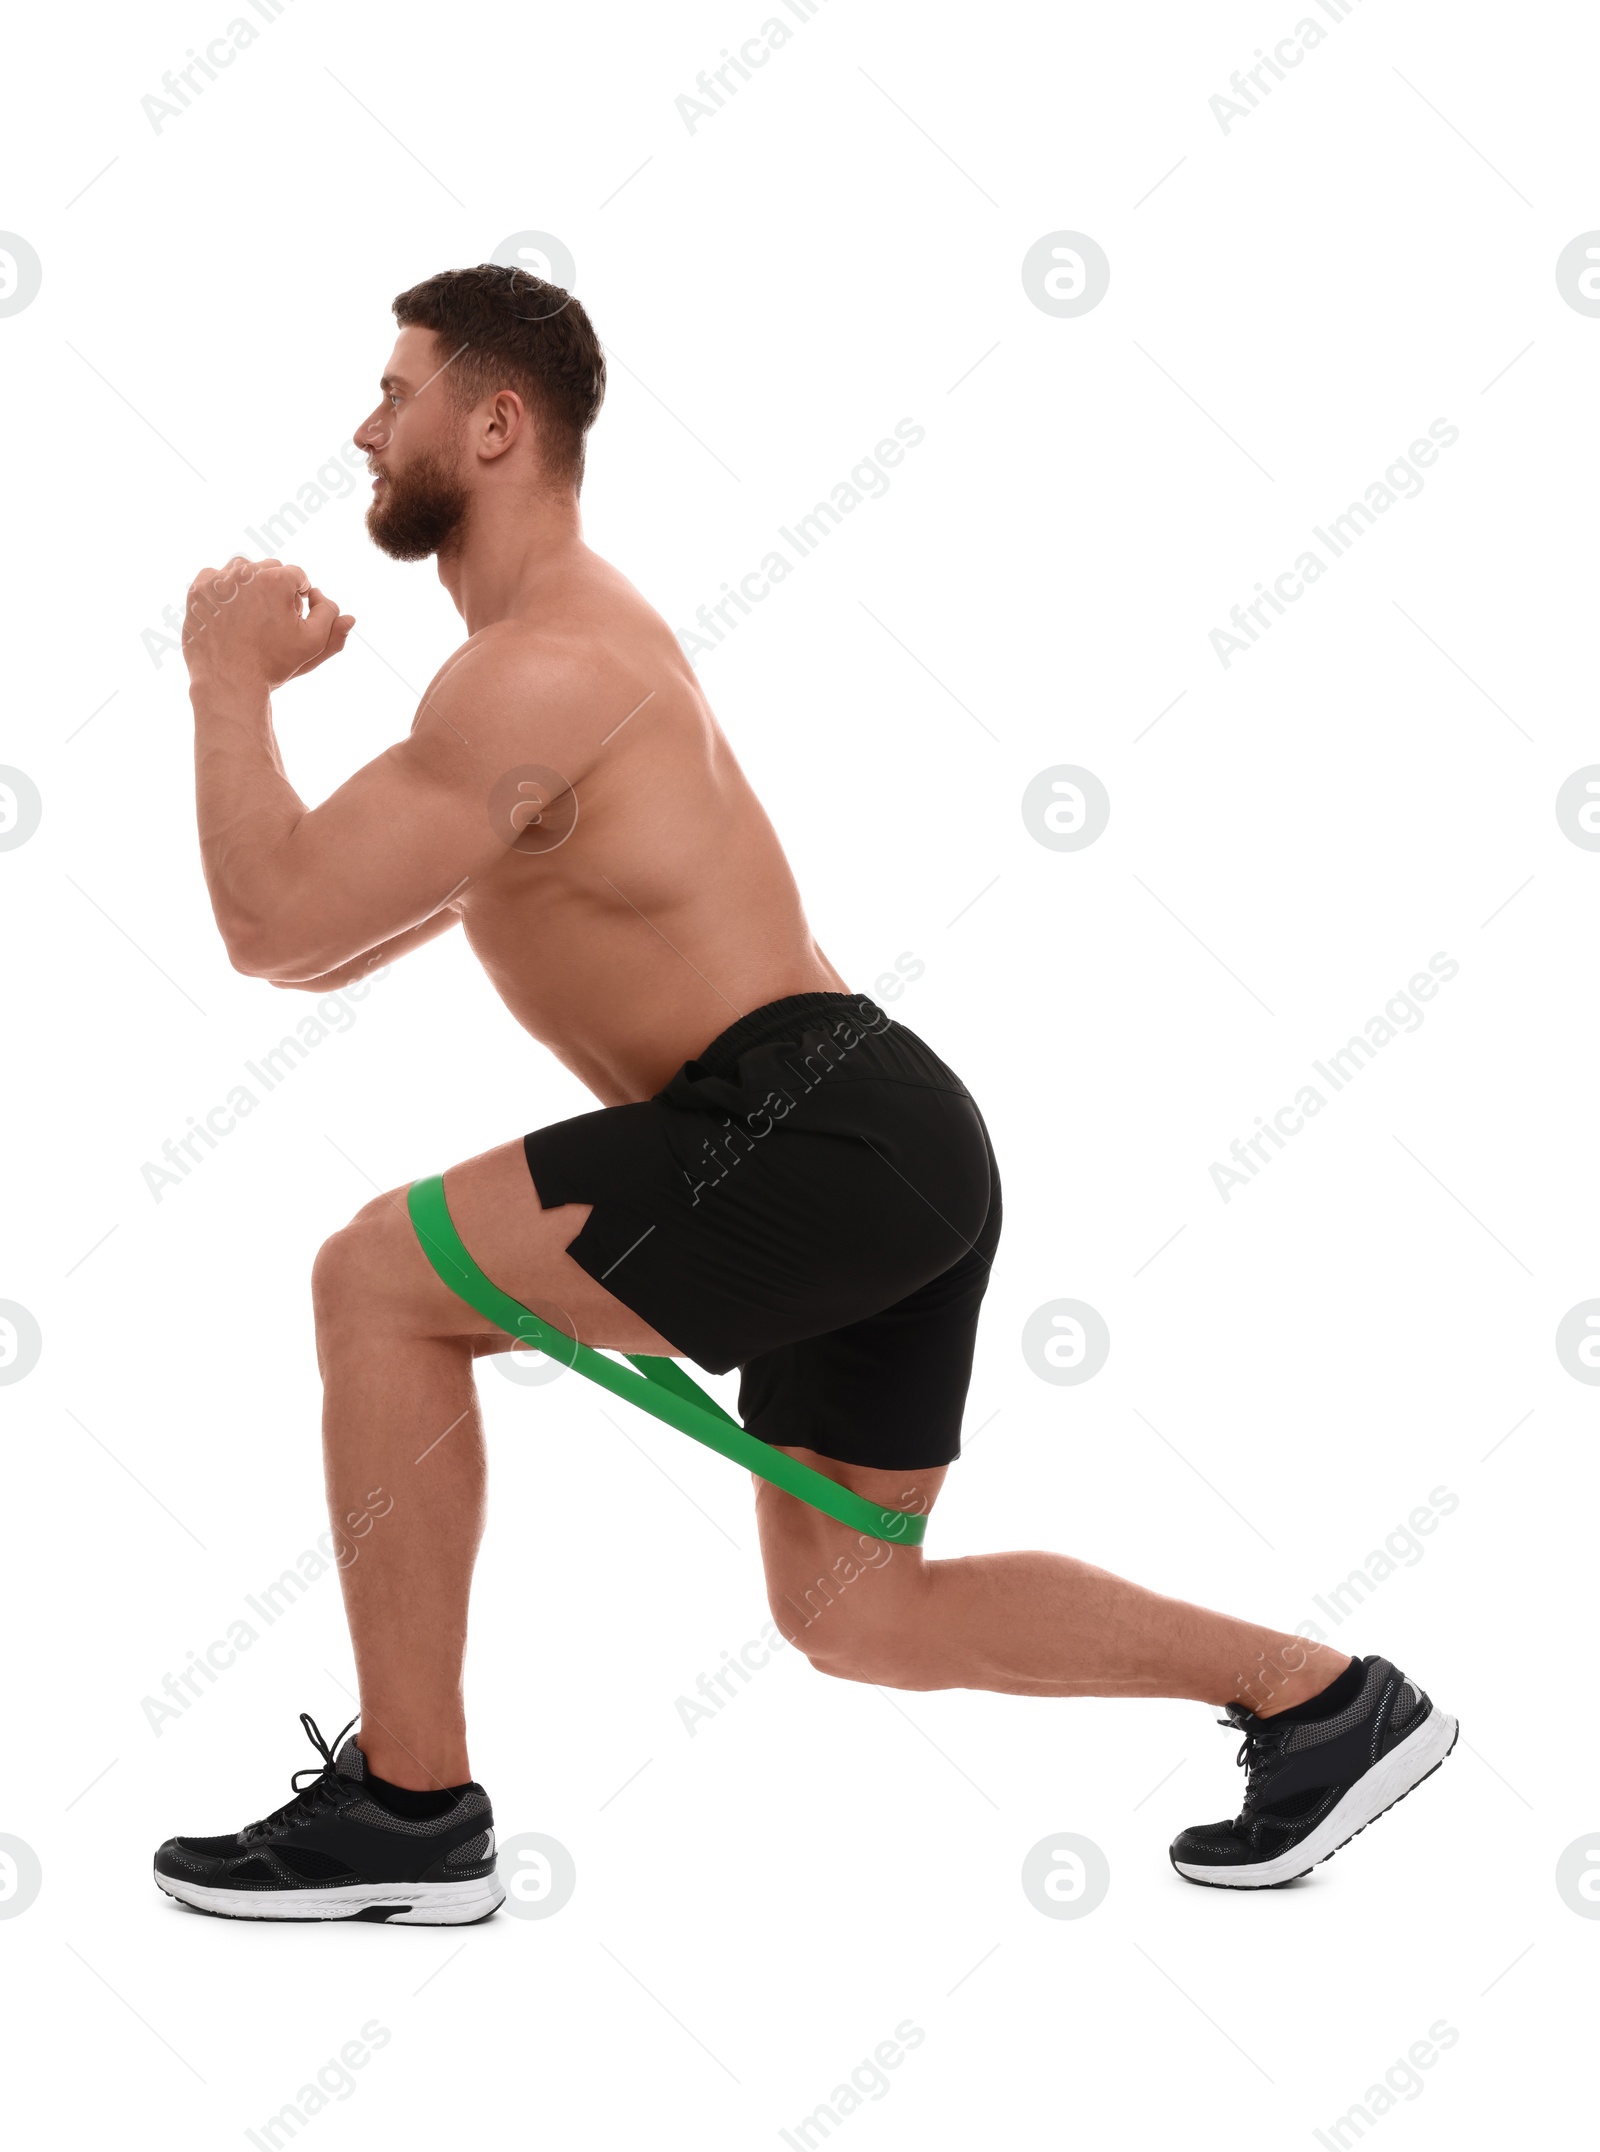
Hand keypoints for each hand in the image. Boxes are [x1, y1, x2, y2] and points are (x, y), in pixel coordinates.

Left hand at [184, 557, 354, 692]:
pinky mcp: (197, 590)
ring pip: (242, 570)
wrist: (228, 682)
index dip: (299, 598)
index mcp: (277, 579)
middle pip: (270, 570)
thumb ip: (330, 618)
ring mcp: (218, 579)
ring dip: (250, 586)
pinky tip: (230, 612)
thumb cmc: (273, 664)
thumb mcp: (312, 643)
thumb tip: (337, 606)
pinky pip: (215, 578)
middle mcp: (246, 571)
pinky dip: (223, 591)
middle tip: (272, 619)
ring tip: (252, 615)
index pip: (297, 576)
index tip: (293, 618)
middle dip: (275, 589)